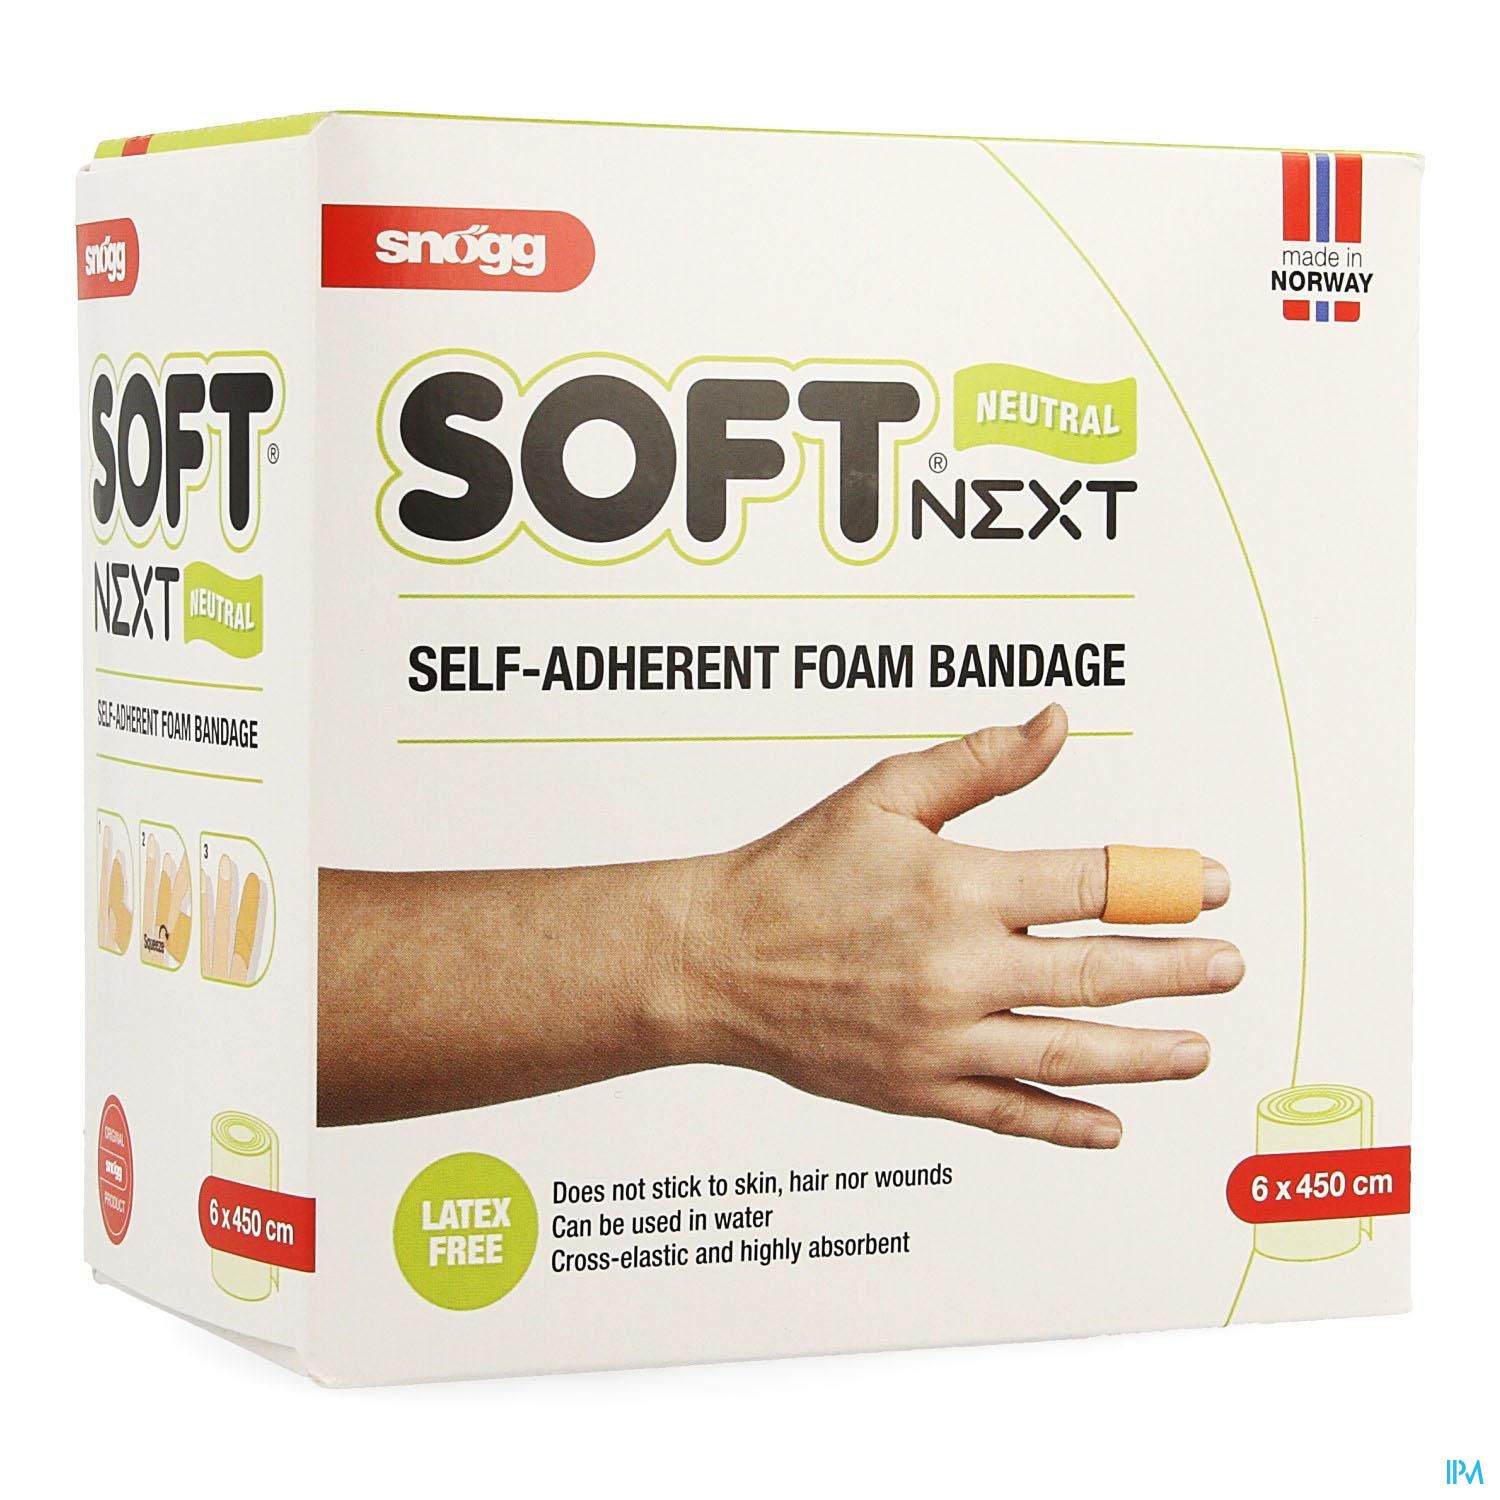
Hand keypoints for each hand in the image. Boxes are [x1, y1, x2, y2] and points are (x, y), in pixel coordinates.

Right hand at [665, 704, 1241, 1147]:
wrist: (714, 960)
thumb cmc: (796, 872)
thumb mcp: (884, 795)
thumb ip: (979, 763)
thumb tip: (1057, 724)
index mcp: (956, 888)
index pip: (1092, 885)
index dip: (1165, 882)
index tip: (1214, 885)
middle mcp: (956, 969)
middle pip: (1098, 972)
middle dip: (1177, 970)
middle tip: (1230, 968)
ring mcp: (938, 1040)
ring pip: (1067, 1052)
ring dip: (1144, 1054)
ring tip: (1198, 1048)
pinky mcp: (915, 1090)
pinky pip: (1006, 1115)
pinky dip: (1064, 1125)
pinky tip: (1112, 1126)